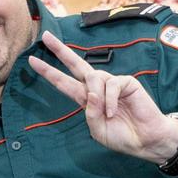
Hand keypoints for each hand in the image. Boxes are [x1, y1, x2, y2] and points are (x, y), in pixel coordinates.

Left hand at [28, 31, 177, 164]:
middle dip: (60, 51)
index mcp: (87, 99)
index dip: (49, 72)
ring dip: (96, 96)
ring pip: (93, 78)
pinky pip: (111, 86)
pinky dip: (110, 101)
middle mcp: (97, 88)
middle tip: (46, 37)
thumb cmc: (122, 136)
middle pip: (76, 65)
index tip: (32, 61)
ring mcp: (112, 83)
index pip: (65, 82)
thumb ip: (90, 114)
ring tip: (108, 114)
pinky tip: (114, 112)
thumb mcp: (98, 130)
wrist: (145, 140)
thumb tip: (90, 93)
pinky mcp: (126, 82)